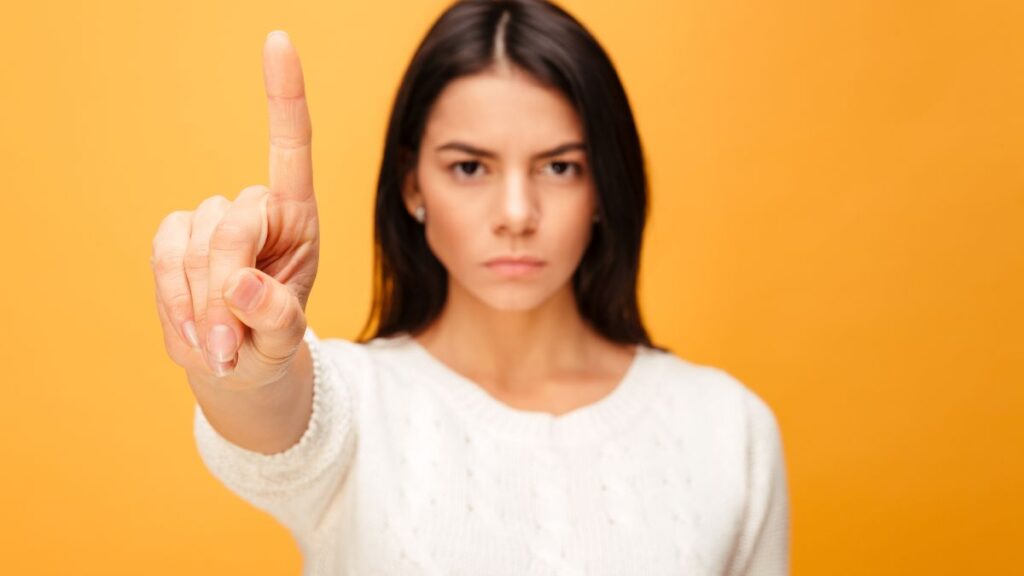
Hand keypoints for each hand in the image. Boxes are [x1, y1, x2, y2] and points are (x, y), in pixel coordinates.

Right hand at [151, 31, 318, 389]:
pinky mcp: (175, 235)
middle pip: (231, 227)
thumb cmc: (270, 341)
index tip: (277, 40)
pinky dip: (173, 297)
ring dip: (198, 303)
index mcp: (298, 218)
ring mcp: (210, 220)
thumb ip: (276, 317)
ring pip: (191, 244)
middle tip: (228, 345)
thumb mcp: (285, 339)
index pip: (291, 148)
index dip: (283, 96)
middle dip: (224, 290)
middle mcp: (256, 208)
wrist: (236, 362)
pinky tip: (192, 328)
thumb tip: (241, 286)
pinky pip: (162, 254)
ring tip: (219, 343)